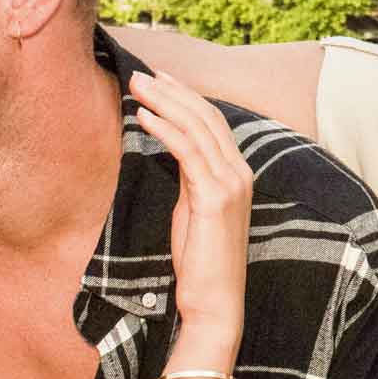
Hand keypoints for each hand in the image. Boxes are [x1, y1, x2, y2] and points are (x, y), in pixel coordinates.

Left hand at [128, 71, 248, 356]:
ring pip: (198, 128)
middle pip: (207, 116)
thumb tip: (169, 149)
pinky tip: (144, 117)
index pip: (213, 122)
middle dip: (173, 91)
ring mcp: (231, 183)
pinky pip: (188, 152)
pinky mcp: (215, 197)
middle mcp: (240, 173)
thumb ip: (189, 179)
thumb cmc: (199, 263)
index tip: (158, 80)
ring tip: (136, 87)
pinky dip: (166, 129)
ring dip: (165, 102)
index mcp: (238, 174)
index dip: (186, 97)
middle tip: (140, 73)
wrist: (215, 304)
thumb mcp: (193, 211)